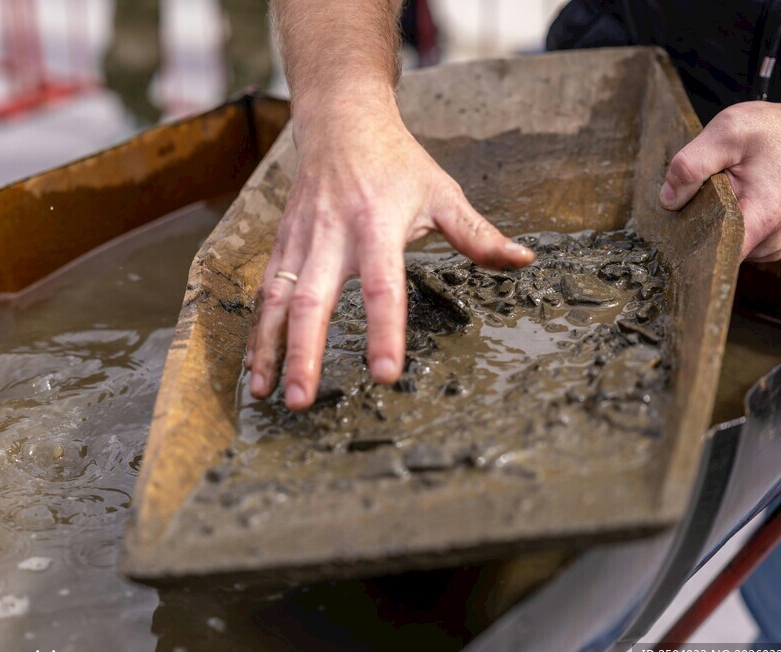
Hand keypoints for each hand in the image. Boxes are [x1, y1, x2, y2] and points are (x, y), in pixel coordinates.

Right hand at [246, 104, 534, 410]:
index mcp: (377, 226)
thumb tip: (522, 260)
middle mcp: (331, 236)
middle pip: (313, 301)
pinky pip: (265, 292)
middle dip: (305, 354)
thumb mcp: (443, 191)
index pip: (382, 287)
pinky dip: (258, 331)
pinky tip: (257, 367)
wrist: (341, 121)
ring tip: (263, 393)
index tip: (385, 373)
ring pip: (277, 300)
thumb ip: (478, 234)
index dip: (384, 331)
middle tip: (303, 400)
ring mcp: (300, 241)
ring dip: (270, 349)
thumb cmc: (396, 162)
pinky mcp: (281, 244)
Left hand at [659, 99, 780, 261]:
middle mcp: (768, 242)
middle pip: (711, 248)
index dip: (686, 247)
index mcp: (761, 218)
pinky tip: (728, 197)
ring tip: (721, 188)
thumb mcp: (727, 132)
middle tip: (697, 192)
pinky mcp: (766, 241)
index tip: (669, 235)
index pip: (714, 258)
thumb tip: (667, 200)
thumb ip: (692, 165)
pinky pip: (731, 237)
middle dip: (695, 222)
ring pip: (720, 242)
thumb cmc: (778, 131)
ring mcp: (769, 245)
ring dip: (710, 219)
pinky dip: (722, 219)